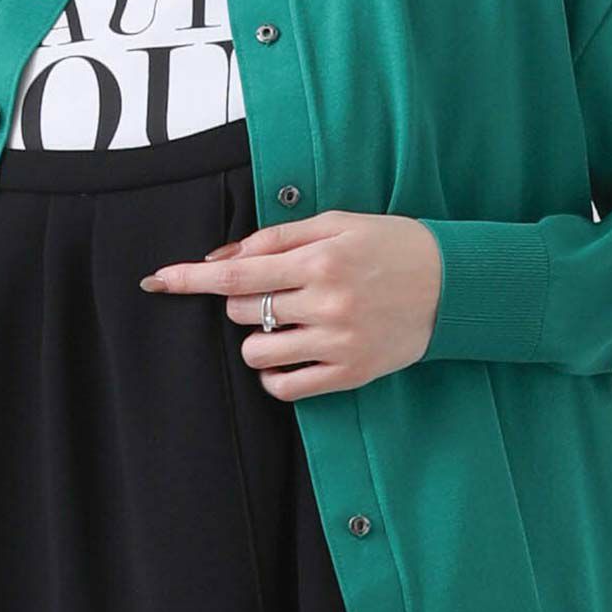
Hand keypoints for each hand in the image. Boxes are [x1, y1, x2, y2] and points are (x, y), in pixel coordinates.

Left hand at [138, 212, 442, 399]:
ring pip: (257, 352)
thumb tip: (219, 258)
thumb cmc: (390, 245)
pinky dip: (275, 374)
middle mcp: (326, 302)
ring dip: (258, 339)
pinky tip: (289, 356)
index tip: (157, 280)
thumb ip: (275, 239)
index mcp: (320, 259)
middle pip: (242, 310)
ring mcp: (338, 341)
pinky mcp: (349, 372)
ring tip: (286, 324)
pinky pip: (286, 388)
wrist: (454, 284)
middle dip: (244, 300)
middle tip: (277, 290)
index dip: (190, 278)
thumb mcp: (336, 224)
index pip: (237, 272)